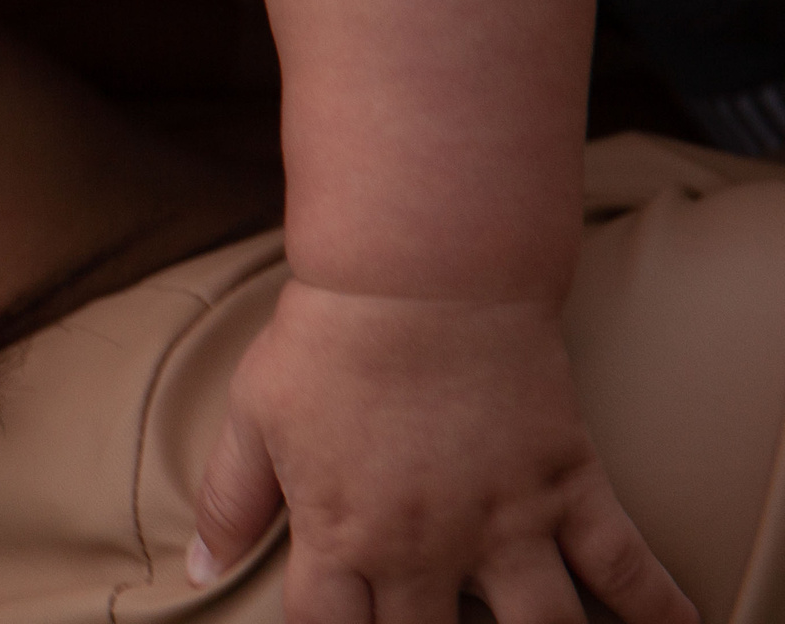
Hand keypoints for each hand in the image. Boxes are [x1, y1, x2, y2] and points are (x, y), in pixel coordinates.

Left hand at [198, 283, 693, 623]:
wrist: (417, 272)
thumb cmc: (327, 337)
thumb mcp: (256, 414)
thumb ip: (231, 499)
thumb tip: (200, 567)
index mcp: (344, 535)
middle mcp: (427, 547)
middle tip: (434, 621)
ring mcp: (506, 523)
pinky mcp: (569, 487)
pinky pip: (627, 570)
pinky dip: (660, 613)